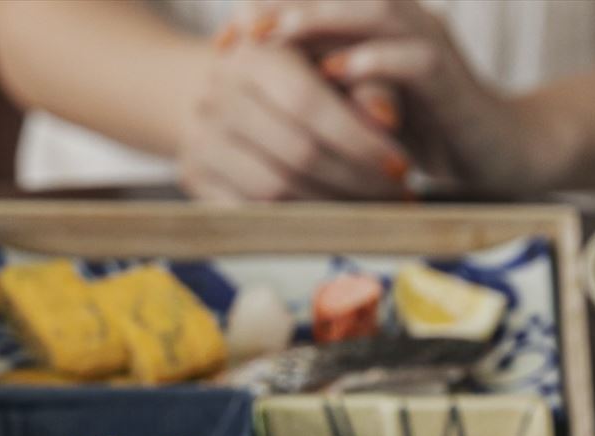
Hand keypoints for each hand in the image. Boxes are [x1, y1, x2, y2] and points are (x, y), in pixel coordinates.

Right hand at [178, 31, 407, 202]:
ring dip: (331, 207)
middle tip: (395, 196)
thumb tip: (387, 118)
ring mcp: (199, 139)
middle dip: (355, 181)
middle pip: (296, 154)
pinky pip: (250, 215)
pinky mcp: (193, 177)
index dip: (359, 142)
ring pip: (273, 191)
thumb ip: (367, 85)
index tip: (401, 167)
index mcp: (253, 53)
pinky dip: (297, 222)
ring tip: (369, 208)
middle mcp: (217, 94)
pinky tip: (331, 218)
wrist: (228, 87)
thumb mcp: (336, 63)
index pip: (310, 105)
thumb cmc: (298, 73)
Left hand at [264, 0, 566, 196]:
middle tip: (238, 29)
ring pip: (375, 11)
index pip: (321, 2)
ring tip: (278, 34)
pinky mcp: (452, 79)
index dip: (271, 11)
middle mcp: (404, 21)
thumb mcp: (362, 108)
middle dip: (285, 7)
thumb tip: (258, 94)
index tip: (223, 40)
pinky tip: (337, 71)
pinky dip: (373, 61)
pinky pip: (413, 59)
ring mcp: (430, 44)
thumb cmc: (429, 131)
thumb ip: (324, 91)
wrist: (503, 151)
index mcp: (380, 25)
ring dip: (323, 18)